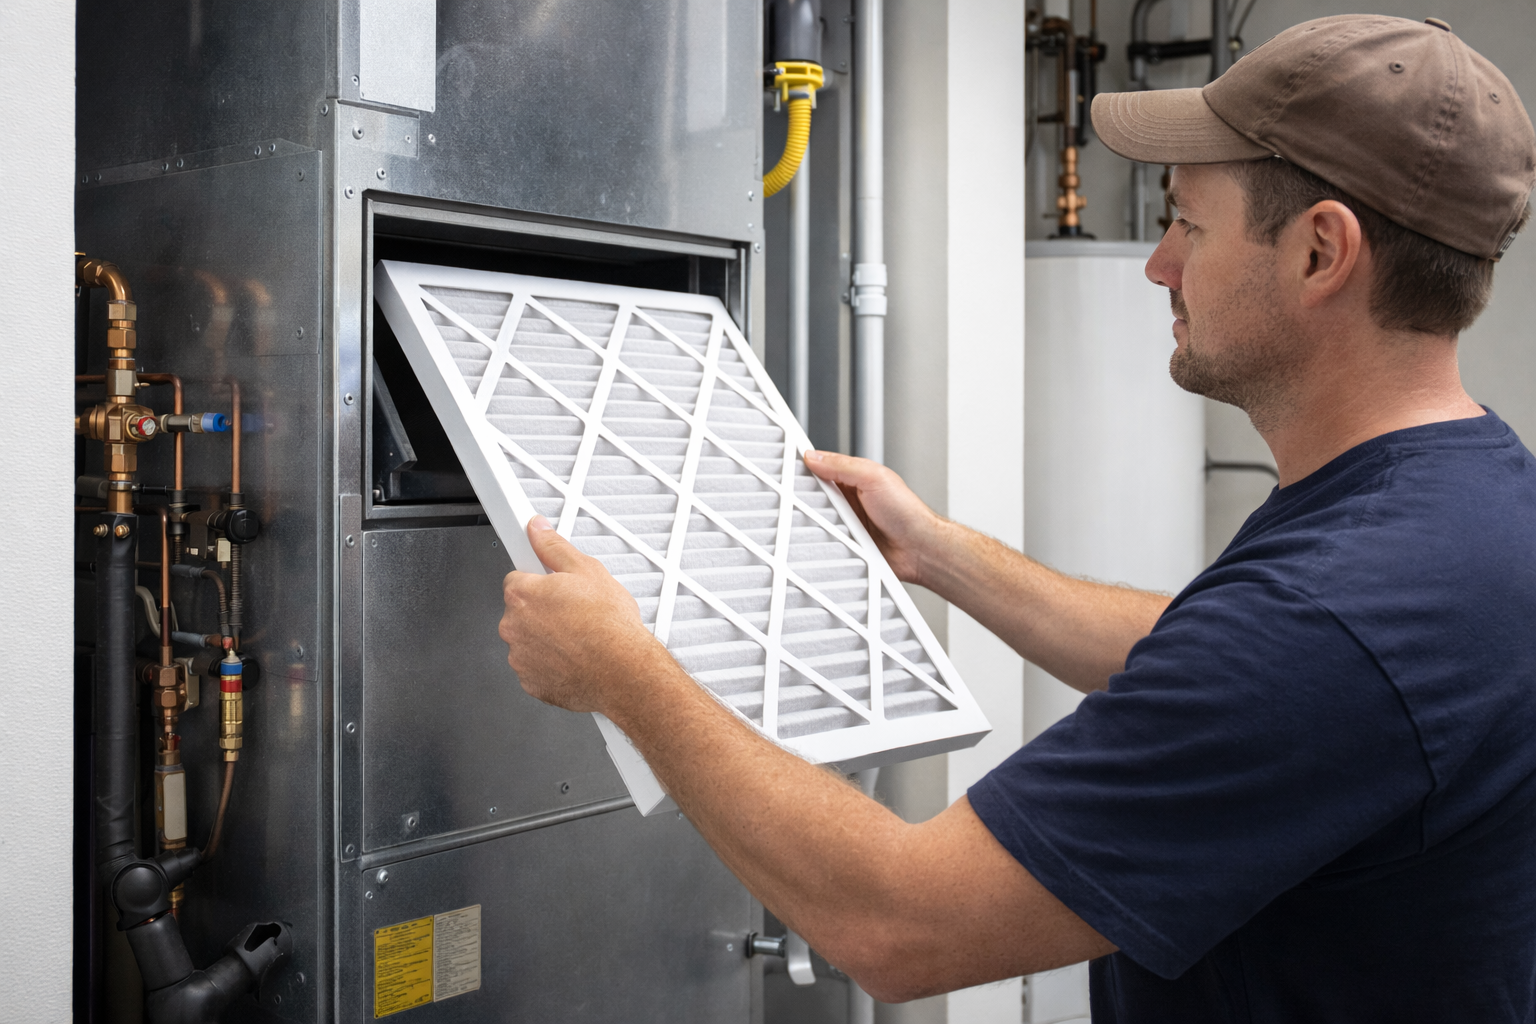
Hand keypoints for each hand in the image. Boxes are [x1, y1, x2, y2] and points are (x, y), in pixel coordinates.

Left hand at [499, 516, 667, 713]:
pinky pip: (535, 666)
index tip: (552, 586)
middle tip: (573, 611)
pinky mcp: (530, 682)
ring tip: (578, 635)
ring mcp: (520, 656)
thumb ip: (554, 546)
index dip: (540, 581)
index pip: (516, 578)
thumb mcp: (587, 570)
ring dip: (546, 637)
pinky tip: (575, 655)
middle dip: (543, 610)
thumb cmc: (609, 625)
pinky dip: (551, 662)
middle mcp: (513, 626)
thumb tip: (537, 529)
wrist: (623, 671)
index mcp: (522, 594)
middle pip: (521, 611)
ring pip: (528, 639)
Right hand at [803, 451, 945, 585]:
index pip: (821, 469)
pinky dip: (822, 543)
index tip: (787, 470)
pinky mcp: (845, 545)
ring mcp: (845, 523)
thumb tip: (814, 456)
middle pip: (813, 497)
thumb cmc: (907, 512)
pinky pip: (824, 542)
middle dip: (805, 500)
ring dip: (815, 523)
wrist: (919, 549)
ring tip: (821, 523)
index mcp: (853, 478)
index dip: (805, 469)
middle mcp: (847, 500)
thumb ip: (843, 465)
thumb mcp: (873, 478)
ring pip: (815, 521)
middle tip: (800, 501)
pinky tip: (826, 541)